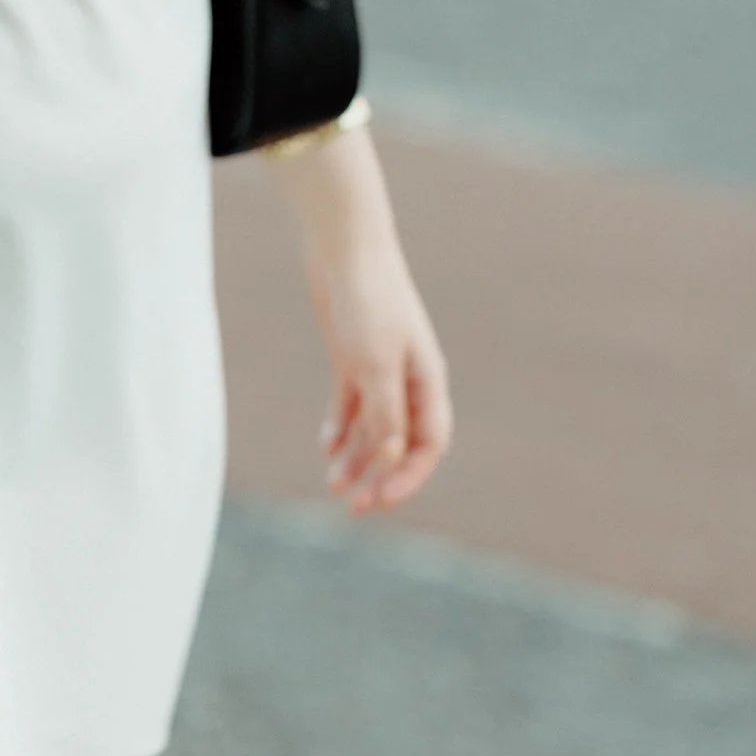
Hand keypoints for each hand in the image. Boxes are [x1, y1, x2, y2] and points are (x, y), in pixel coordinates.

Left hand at [309, 230, 451, 513]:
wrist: (343, 248)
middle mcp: (408, 379)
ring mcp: (379, 368)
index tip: (381, 500)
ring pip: (374, 426)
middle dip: (381, 476)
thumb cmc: (368, 301)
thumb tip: (393, 458)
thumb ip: (386, 413)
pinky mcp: (352, 357)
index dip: (409, 476)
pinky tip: (326, 448)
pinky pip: (351, 404)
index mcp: (426, 381)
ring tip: (334, 484)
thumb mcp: (375, 363)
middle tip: (353, 507)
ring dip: (358, 457)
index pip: (429, 444)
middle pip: (401, 441)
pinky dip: (341, 427)